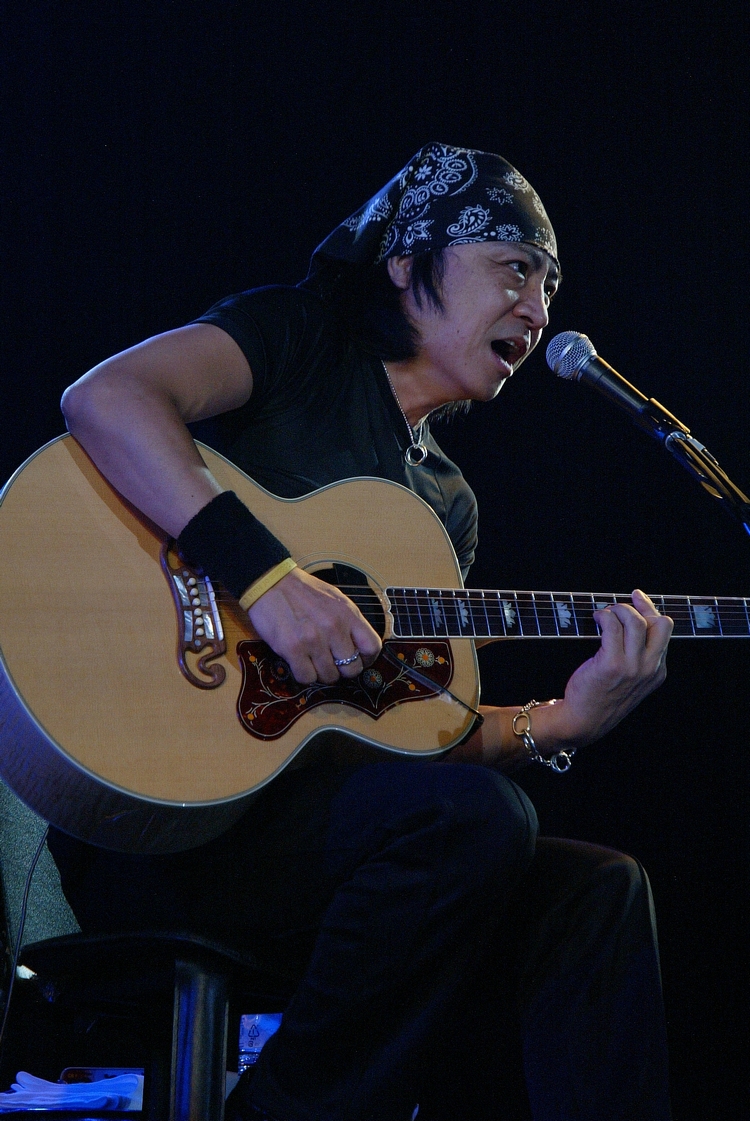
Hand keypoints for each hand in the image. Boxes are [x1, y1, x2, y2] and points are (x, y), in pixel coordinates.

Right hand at [247, 566, 381, 684]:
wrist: (271, 583)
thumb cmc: (303, 592)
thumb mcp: (336, 599)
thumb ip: (349, 622)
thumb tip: (358, 647)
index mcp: (348, 614)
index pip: (372, 647)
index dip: (367, 660)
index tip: (359, 661)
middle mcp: (334, 628)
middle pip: (352, 668)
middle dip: (342, 670)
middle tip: (332, 664)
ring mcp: (313, 640)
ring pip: (329, 677)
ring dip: (322, 673)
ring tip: (313, 661)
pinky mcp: (292, 649)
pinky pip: (307, 678)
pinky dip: (304, 675)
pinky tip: (300, 663)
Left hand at [539, 589, 673, 749]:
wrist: (584, 720)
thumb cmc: (602, 695)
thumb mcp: (631, 679)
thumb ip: (638, 655)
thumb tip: (632, 617)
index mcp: (658, 671)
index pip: (664, 631)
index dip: (649, 609)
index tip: (636, 597)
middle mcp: (649, 669)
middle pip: (660, 623)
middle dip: (639, 608)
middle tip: (618, 609)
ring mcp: (632, 668)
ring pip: (635, 621)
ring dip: (618, 610)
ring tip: (604, 615)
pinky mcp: (611, 665)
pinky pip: (612, 627)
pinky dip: (603, 616)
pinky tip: (596, 619)